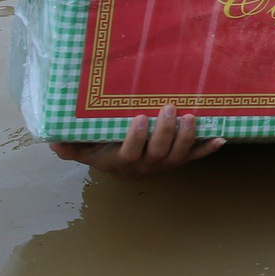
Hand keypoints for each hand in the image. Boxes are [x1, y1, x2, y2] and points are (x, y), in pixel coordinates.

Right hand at [49, 104, 224, 176]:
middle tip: (169, 108)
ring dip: (187, 137)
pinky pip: (194, 157)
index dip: (136, 139)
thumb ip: (71, 146)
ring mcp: (163, 164)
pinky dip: (207, 149)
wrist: (121, 167)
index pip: (129, 153)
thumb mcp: (84, 149)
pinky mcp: (178, 160)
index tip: (138, 118)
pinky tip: (221, 139)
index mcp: (122, 162)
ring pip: (178, 155)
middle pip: (158, 153)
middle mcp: (145, 166)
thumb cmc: (102, 151)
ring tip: (192, 117)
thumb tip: (53, 141)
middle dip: (165, 131)